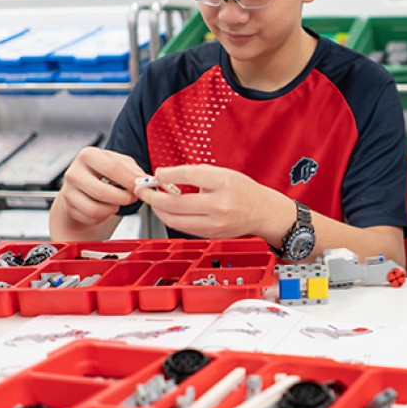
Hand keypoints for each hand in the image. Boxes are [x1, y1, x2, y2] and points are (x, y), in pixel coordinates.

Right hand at [58, 147, 145, 228]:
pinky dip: (103, 217)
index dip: (129, 180)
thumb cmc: (105, 173)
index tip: (141, 187)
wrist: (84, 187)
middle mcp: (74, 172)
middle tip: (133, 198)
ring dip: (113, 209)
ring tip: (118, 203)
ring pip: (94, 209)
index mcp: (88, 155)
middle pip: (101, 191)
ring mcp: (68, 191)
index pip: (111, 168)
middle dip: (122, 198)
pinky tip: (105, 208)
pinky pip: (90, 218)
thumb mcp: (120, 164)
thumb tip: (144, 180)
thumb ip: (133, 170)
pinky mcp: (68, 207)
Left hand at [136, 164, 292, 239]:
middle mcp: (219, 204)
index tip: (156, 174)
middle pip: (175, 203)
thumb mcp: (224, 173)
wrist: (263, 212)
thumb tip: (166, 177)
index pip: (187, 176)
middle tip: (143, 190)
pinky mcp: (211, 234)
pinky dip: (171, 219)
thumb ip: (196, 174)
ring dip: (158, 210)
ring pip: (175, 220)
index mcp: (223, 183)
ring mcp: (215, 223)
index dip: (166, 174)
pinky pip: (183, 228)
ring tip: (153, 201)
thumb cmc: (243, 190)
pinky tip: (167, 211)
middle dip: (153, 196)